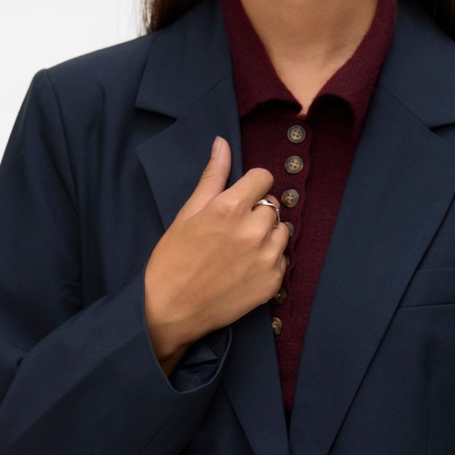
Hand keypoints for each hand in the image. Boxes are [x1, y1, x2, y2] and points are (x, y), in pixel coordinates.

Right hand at [144, 135, 289, 372]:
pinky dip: (269, 261)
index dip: (251, 185)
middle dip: (258, 211)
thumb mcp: (187, 214)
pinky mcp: (272, 282)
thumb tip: (222, 144)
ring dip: (268, 235)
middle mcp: (254, 231)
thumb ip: (212, 178)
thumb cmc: (173, 260)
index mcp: (231, 208)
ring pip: (282, 231)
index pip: (263, 178)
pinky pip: (282, 259)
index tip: (241, 197)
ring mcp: (266, 259)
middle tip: (235, 229)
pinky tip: (246, 268)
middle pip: (273, 205)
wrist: (172, 310)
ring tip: (242, 249)